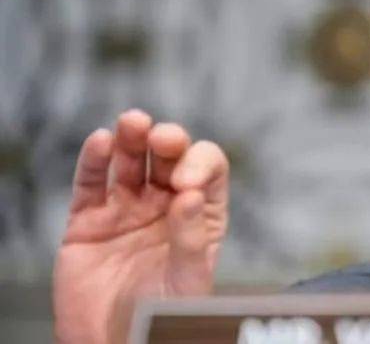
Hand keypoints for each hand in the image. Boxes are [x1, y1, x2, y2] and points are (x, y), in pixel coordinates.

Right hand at [53, 109, 228, 343]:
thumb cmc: (160, 318)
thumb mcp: (188, 282)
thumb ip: (192, 240)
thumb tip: (190, 195)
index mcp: (199, 214)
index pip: (208, 171)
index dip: (201, 165)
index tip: (187, 184)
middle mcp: (165, 204)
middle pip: (170, 157)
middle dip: (168, 141)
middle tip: (163, 139)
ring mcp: (126, 208)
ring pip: (130, 161)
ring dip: (132, 137)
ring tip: (132, 123)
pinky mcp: (88, 220)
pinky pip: (92, 183)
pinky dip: (95, 160)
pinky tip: (101, 142)